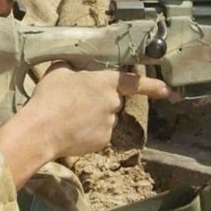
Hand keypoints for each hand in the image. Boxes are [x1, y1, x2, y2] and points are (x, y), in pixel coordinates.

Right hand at [0, 66, 169, 186]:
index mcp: (105, 82)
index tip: (168, 91)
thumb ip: (73, 68)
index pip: (134, 82)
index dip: (153, 86)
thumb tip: (74, 69)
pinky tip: (71, 130)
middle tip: (75, 101)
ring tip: (69, 117)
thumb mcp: (59, 71)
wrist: (42, 131)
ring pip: (105, 118)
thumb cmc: (50, 98)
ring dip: (92, 116)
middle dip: (100, 101)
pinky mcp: (102, 142)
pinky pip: (99, 134)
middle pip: (113, 100)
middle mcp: (113, 103)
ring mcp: (109, 124)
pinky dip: (88, 132)